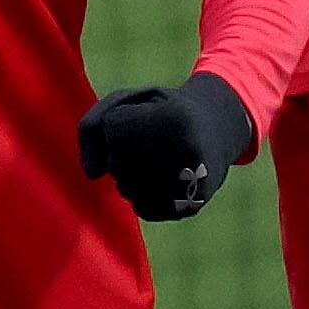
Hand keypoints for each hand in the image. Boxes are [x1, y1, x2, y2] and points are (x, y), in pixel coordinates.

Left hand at [78, 72, 255, 220]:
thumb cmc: (162, 110)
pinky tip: (164, 176)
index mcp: (174, 118)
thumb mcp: (127, 100)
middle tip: (155, 137)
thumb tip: (91, 173)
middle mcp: (187, 153)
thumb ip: (93, 126)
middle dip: (122, 152)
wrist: (217, 128)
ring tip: (160, 156)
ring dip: (130, 176)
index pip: (112, 127)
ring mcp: (191, 184)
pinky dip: (144, 195)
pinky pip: (143, 208)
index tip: (147, 113)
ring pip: (127, 189)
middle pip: (116, 163)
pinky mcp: (190, 207)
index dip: (121, 119)